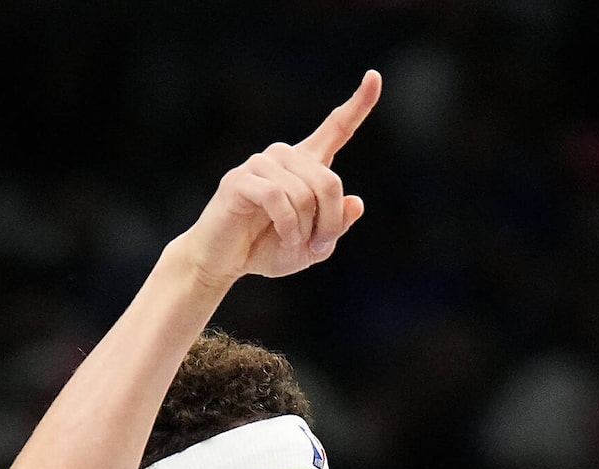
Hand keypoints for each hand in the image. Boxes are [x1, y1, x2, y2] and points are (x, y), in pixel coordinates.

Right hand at [176, 71, 378, 291]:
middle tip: (318, 245)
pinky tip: (284, 235)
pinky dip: (287, 224)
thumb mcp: (314, 246)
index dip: (359, 104)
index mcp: (306, 165)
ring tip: (293, 241)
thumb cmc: (267, 249)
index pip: (336, 128)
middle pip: (329, 181)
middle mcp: (285, 156)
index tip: (375, 77)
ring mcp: (260, 164)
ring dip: (305, 228)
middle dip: (330, 223)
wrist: (223, 262)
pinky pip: (276, 197)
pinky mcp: (239, 179)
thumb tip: (355, 202)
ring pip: (303, 193)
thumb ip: (337, 226)